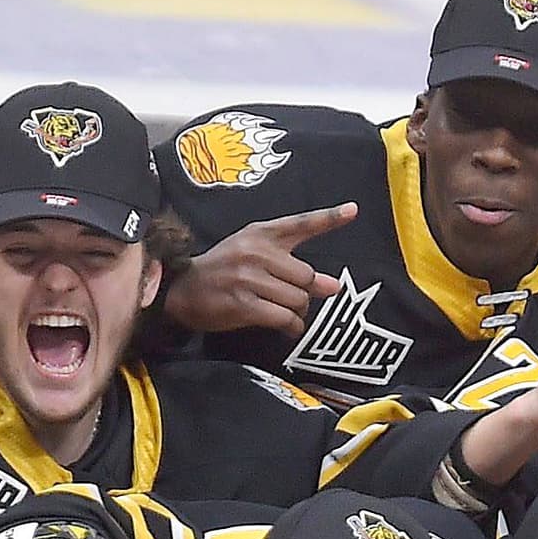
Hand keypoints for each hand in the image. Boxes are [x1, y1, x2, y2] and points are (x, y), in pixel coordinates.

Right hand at [164, 202, 359, 336]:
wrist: (184, 290)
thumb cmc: (224, 271)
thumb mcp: (253, 255)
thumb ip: (293, 266)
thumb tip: (333, 285)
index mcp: (261, 233)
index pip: (301, 224)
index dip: (329, 218)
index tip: (353, 210)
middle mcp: (257, 252)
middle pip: (307, 277)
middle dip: (306, 294)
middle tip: (293, 300)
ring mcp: (250, 278)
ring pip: (298, 300)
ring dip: (297, 312)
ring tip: (282, 312)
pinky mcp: (244, 304)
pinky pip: (285, 319)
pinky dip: (291, 327)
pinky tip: (286, 328)